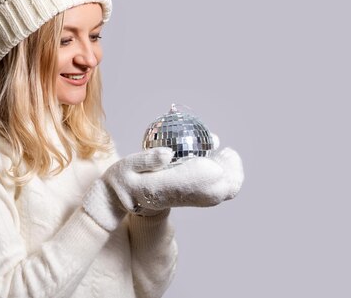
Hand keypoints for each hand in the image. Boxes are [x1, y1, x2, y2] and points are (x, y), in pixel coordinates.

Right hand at [83, 146, 243, 230]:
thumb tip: (168, 153)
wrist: (120, 200)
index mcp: (165, 187)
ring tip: (228, 155)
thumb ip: (146, 159)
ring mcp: (185, 200)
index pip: (199, 181)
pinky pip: (213, 194)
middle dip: (231, 172)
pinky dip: (224, 180)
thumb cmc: (123, 178)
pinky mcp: (188, 200)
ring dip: (230, 176)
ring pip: (218, 195)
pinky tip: (220, 163)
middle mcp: (179, 197)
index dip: (216, 168)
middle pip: (217, 192)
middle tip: (229, 151)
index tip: (221, 149)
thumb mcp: (127, 166)